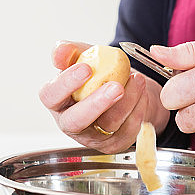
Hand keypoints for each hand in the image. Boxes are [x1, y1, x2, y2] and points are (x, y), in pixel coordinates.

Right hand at [38, 40, 169, 152]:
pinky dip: (138, 108)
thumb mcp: (85, 57)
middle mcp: (71, 123)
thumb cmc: (98, 74)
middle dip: (96, 103)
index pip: (51, 96)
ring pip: (108, 124)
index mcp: (57, 101)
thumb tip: (60, 50)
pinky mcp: (114, 144)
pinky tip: (143, 93)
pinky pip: (128, 129)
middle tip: (116, 87)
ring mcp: (93, 137)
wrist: (126, 88)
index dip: (66, 84)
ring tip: (138, 80)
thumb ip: (70, 52)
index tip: (85, 68)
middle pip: (76, 120)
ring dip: (126, 101)